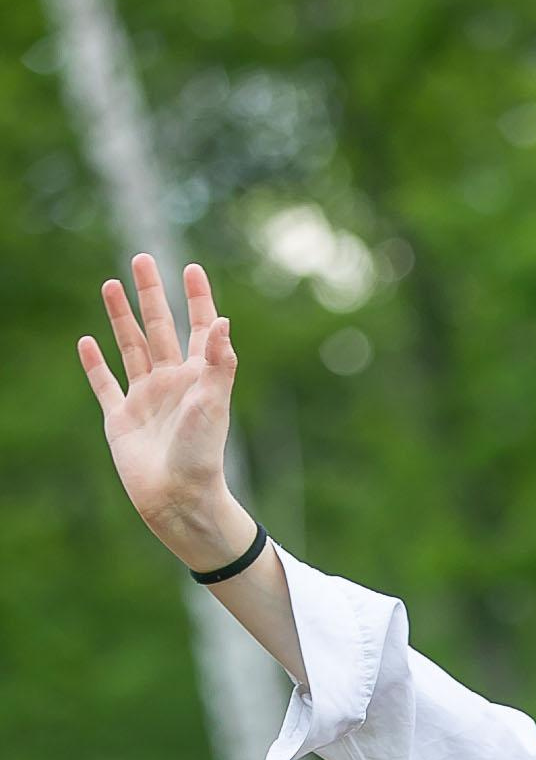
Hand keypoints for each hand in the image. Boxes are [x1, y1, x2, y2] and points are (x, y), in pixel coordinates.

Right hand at [79, 256, 252, 569]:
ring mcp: (145, 400)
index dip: (198, 299)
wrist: (179, 500)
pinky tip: (86, 341)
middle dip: (151, 294)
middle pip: (160, 328)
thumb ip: (220, 363)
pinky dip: (94, 364)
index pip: (200, 329)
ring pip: (131, 348)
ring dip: (121, 317)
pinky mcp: (121, 420)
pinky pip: (104, 385)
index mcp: (198, 378)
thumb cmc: (202, 455)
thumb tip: (223, 322)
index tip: (192, 268)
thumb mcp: (213, 404)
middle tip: (141, 258)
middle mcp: (171, 384)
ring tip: (110, 284)